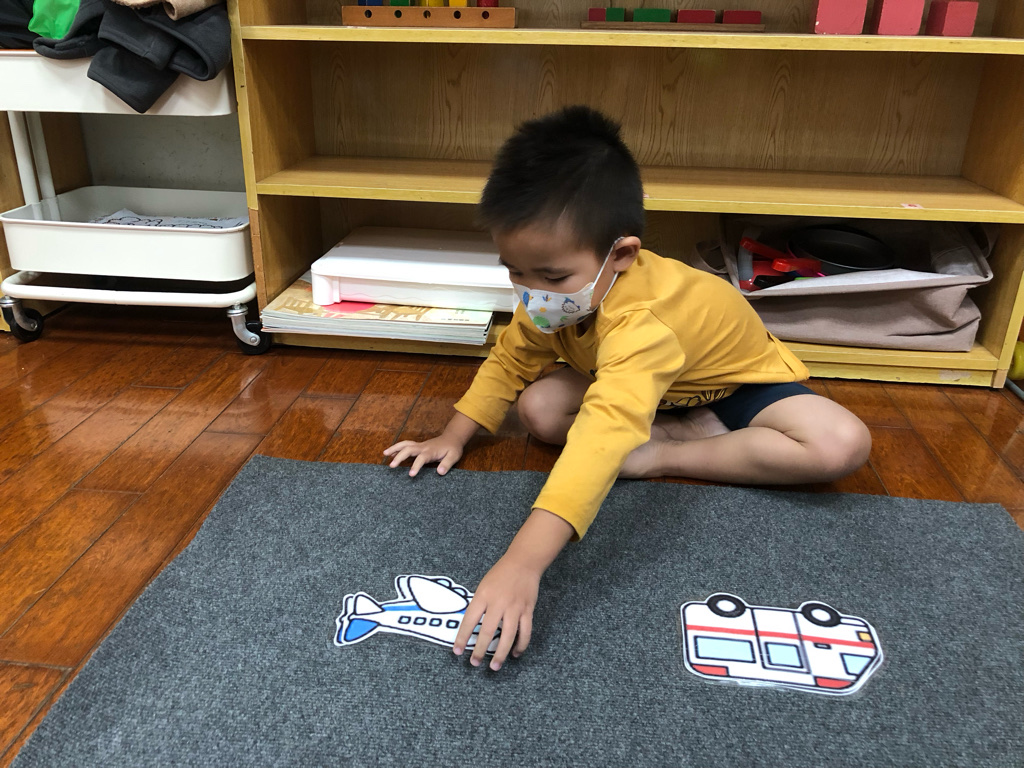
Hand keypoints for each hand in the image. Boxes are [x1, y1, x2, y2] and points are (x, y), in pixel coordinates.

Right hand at [383, 436, 462, 476]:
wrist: (452, 438)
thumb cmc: (453, 448)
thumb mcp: (454, 456)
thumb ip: (447, 464)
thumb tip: (440, 472)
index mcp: (431, 451)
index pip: (421, 458)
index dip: (416, 466)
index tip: (410, 475)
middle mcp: (423, 447)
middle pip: (409, 449)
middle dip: (399, 456)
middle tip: (391, 466)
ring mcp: (420, 445)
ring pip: (405, 444)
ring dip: (395, 449)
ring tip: (385, 454)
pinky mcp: (418, 446)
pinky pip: (406, 445)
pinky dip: (397, 448)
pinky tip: (390, 453)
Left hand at [454, 554, 539, 670]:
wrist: (524, 562)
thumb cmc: (501, 574)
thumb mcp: (483, 586)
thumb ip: (479, 605)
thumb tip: (473, 626)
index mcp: (483, 595)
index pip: (469, 620)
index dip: (462, 637)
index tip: (456, 651)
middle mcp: (498, 603)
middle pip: (488, 632)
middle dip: (479, 650)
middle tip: (473, 663)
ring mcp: (515, 608)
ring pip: (508, 636)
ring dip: (501, 654)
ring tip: (494, 666)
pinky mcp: (528, 610)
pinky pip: (525, 632)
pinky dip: (521, 645)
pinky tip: (515, 653)